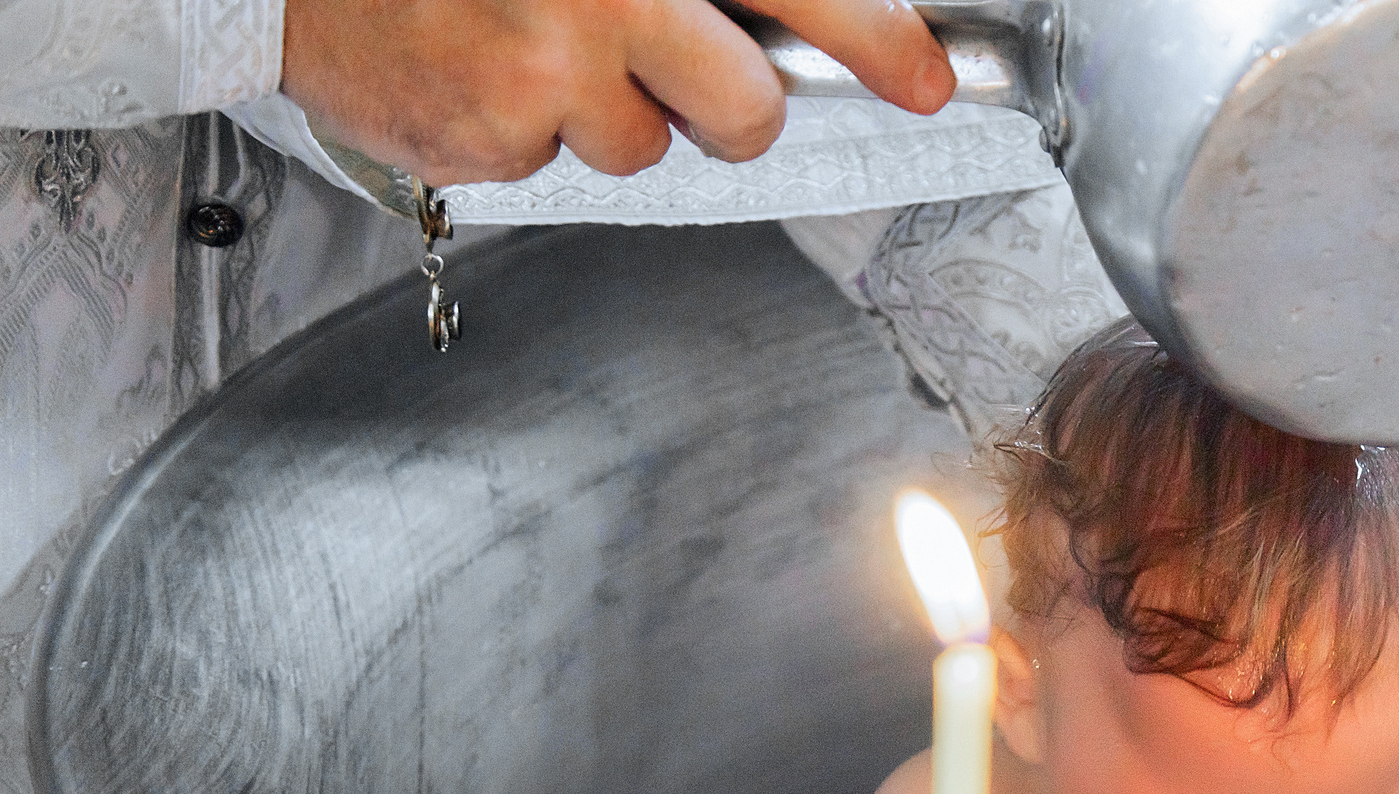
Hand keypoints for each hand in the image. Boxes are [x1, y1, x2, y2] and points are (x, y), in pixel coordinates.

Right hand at [283, 0, 954, 184]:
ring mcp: (540, 75)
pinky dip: (520, 127)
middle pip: (743, 111)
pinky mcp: (485, 141)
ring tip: (527, 40)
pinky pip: (549, 164)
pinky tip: (469, 62)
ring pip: (643, 147)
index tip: (928, 79)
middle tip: (683, 72)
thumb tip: (778, 23)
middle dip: (728, 108)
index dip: (878, 36)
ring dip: (603, 109)